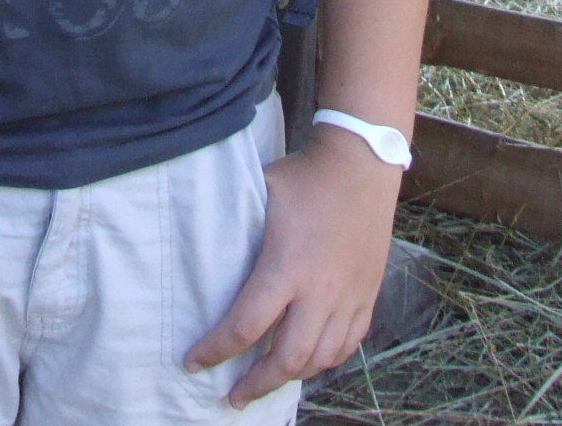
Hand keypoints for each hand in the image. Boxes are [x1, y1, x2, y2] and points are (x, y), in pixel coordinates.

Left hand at [186, 124, 402, 405]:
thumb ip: (233, 226)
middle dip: (255, 384)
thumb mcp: (260, 193)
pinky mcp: (367, 295)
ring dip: (290, 377)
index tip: (193, 363)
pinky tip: (308, 361)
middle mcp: (320, 291)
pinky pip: (348, 345)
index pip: (245, 326)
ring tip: (267, 381)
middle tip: (233, 396)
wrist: (362, 164)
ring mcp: (349, 296)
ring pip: (320, 359)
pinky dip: (325, 360)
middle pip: (287, 359)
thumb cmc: (304, 176)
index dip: (215, 350)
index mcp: (286, 267)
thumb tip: (195, 243)